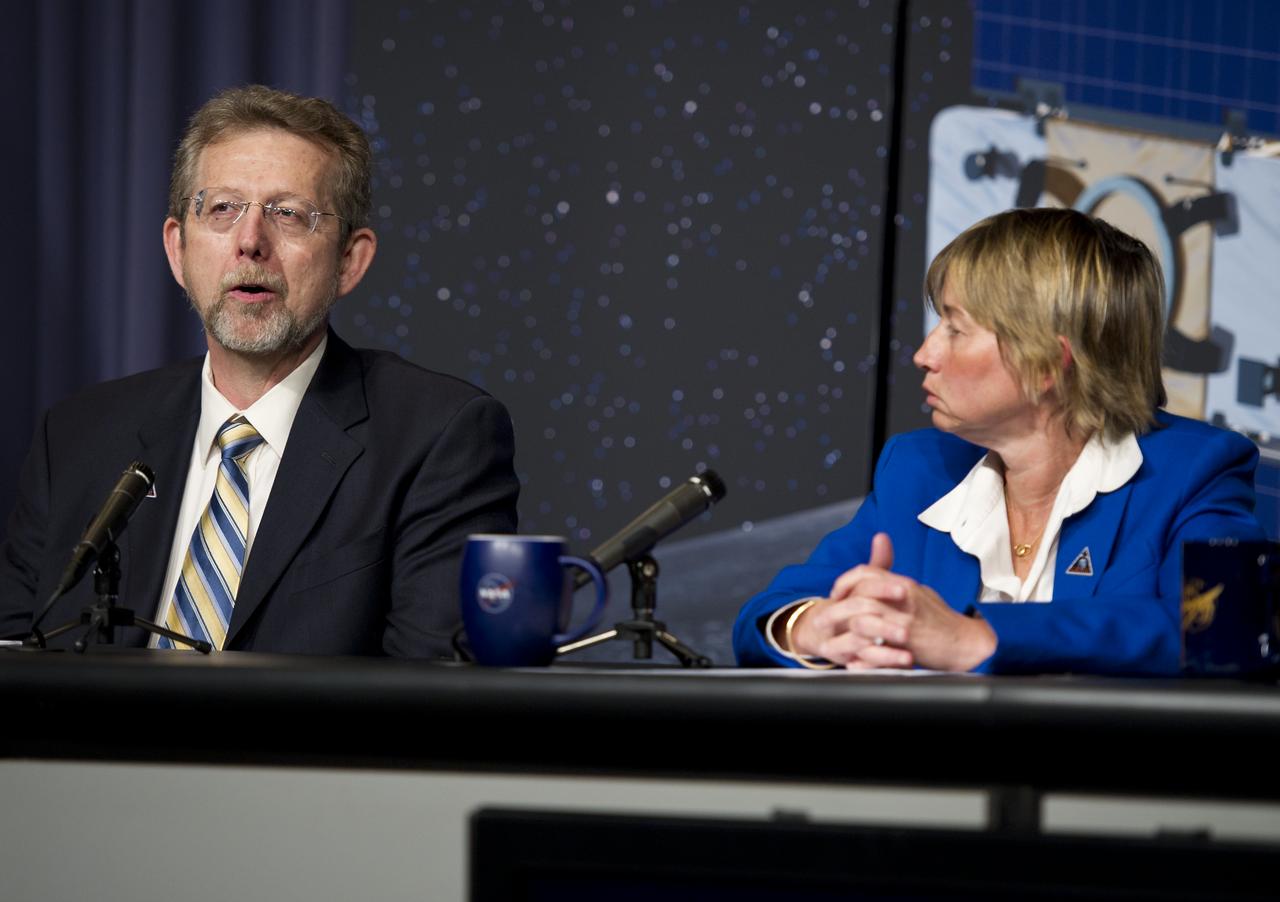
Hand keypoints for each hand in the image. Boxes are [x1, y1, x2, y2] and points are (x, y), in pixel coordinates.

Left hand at [790, 533, 995, 670]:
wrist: (965, 642)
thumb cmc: (940, 619)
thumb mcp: (918, 592)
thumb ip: (894, 581)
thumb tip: (874, 571)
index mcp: (903, 584)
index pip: (866, 572)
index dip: (845, 581)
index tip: (835, 594)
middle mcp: (903, 598)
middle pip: (858, 595)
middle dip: (835, 608)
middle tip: (821, 620)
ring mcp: (905, 621)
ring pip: (863, 619)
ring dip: (842, 631)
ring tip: (829, 643)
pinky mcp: (909, 644)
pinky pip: (876, 648)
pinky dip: (861, 657)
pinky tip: (851, 661)